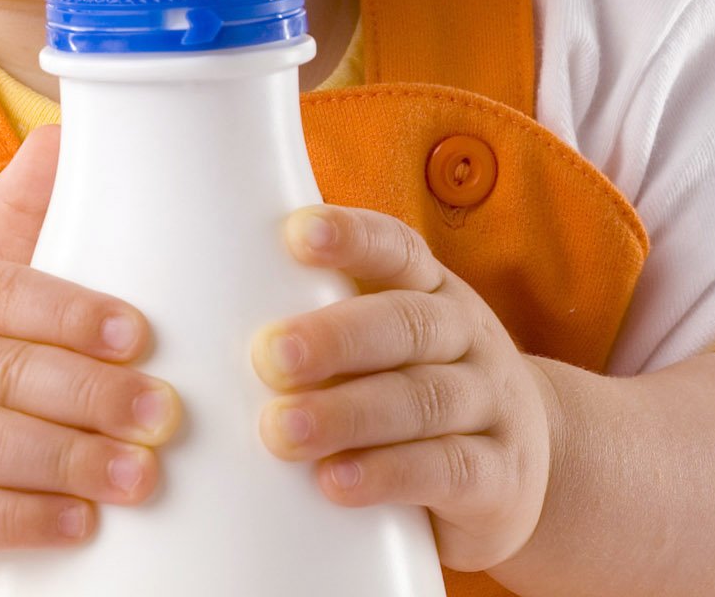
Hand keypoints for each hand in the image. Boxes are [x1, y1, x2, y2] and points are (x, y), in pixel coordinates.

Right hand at [0, 124, 185, 580]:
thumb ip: (18, 228)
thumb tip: (63, 134)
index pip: (0, 293)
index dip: (71, 313)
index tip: (139, 335)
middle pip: (0, 373)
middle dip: (89, 395)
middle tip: (163, 416)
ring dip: (66, 461)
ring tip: (138, 475)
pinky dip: (20, 520)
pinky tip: (79, 524)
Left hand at [251, 205, 555, 572]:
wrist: (521, 467)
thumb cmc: (417, 391)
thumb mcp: (388, 345)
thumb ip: (319, 322)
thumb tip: (193, 309)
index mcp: (432, 292)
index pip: (397, 249)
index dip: (351, 237)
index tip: (294, 233)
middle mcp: (467, 337)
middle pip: (407, 325)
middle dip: (335, 337)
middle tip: (268, 354)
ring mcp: (490, 406)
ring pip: (423, 399)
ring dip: (349, 414)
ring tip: (282, 430)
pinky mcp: (498, 477)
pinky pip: (448, 470)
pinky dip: (389, 475)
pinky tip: (337, 482)